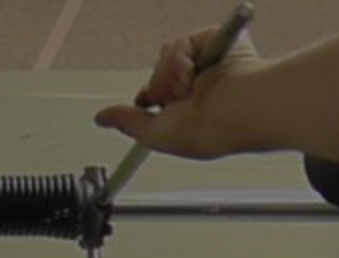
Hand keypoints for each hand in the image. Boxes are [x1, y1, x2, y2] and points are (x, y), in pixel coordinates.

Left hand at [93, 24, 263, 159]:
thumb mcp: (157, 135)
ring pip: (164, 58)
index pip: (156, 93)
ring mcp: (206, 61)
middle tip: (180, 100)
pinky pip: (177, 44)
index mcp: (193, 107)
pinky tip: (195, 73)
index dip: (151, 96)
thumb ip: (128, 123)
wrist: (237, 108)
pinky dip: (179, 60)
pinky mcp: (212, 40)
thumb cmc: (211, 130)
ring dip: (170, 77)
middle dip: (160, 88)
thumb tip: (101, 118)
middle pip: (157, 74)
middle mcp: (200, 83)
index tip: (152, 103)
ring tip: (191, 88)